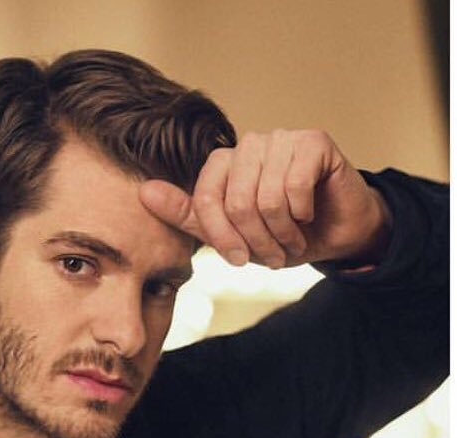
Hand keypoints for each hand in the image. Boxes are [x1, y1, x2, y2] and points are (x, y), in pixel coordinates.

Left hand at [139, 129, 391, 268]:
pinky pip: (295, 185)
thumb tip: (143, 192)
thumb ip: (187, 214)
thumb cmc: (278, 233)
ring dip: (281, 232)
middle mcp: (250, 145)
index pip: (205, 199)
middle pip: (236, 201)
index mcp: (224, 165)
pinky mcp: (314, 141)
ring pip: (266, 197)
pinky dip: (302, 212)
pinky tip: (309, 214)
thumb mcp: (228, 233)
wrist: (333, 235)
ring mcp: (282, 138)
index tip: (237, 259)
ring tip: (291, 240)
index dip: (221, 236)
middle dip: (255, 240)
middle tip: (272, 255)